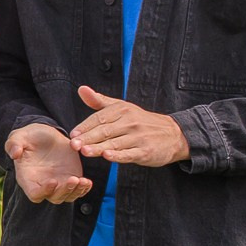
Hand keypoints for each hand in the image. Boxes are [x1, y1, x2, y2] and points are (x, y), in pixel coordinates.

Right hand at [5, 124, 94, 203]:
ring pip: (67, 196)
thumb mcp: (18, 136)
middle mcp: (43, 184)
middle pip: (54, 197)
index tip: (53, 181)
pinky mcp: (70, 178)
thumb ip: (14, 144)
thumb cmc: (28, 137)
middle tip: (73, 179)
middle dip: (64, 191)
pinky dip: (83, 189)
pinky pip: (78, 190)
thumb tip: (14, 153)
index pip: (35, 194)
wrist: (44, 134)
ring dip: (76, 191)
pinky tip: (87, 181)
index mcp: (28, 178)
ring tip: (83, 180)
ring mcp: (58, 183)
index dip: (44, 191)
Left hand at [71, 85, 189, 166]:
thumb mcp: (122, 107)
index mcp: (122, 110)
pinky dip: (119, 155)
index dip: (85, 127)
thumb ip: (99, 101)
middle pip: (105, 131)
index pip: (100, 118)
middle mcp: (130, 122)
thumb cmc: (141, 121)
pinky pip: (130, 154)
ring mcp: (139, 137)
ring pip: (115, 143)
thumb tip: (81, 89)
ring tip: (84, 151)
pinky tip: (107, 156)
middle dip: (88, 138)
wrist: (173, 134)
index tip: (73, 134)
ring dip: (99, 147)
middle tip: (73, 144)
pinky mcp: (146, 151)